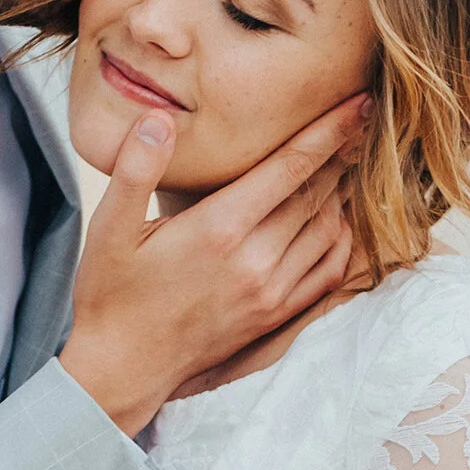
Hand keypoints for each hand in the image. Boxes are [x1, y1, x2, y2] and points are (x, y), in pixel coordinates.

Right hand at [60, 93, 368, 435]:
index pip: (291, 167)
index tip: (359, 101)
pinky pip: (329, 272)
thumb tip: (159, 120)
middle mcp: (255, 260)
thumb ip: (135, 170)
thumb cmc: (111, 295)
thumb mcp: (109, 229)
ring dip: (343, 193)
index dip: (329, 130)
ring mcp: (270, 292)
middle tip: (360, 118)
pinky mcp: (275, 316)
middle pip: (318, 193)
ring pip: (329, 230)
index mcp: (219, 229)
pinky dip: (342, 240)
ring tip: (349, 160)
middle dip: (343, 151)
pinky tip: (337, 218)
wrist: (123, 368)